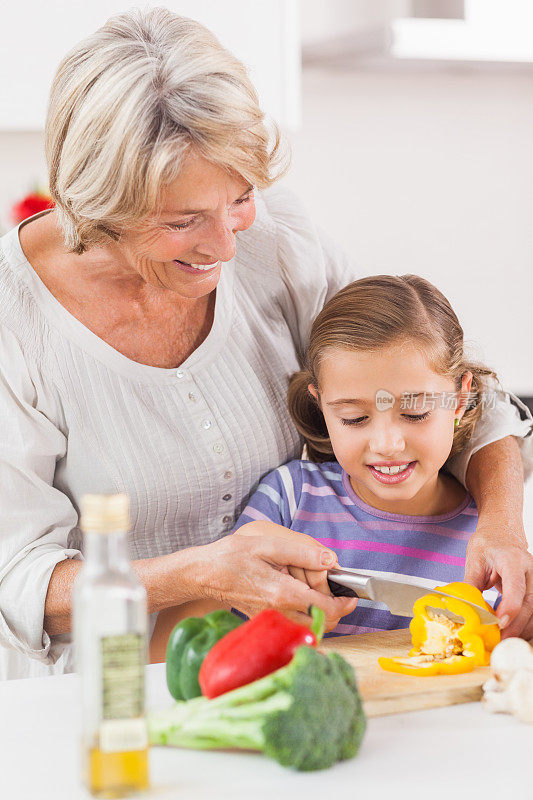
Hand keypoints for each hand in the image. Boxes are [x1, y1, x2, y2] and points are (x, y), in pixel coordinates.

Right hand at [192, 521, 357, 631]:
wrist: (204, 574)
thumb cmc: (232, 557)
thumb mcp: (267, 545)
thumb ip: (301, 552)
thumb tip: (329, 559)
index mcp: (282, 593)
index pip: (325, 609)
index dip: (344, 604)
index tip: (352, 596)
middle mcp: (279, 612)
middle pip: (321, 625)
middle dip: (336, 612)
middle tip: (340, 594)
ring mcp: (271, 620)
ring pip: (309, 629)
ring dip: (322, 616)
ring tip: (321, 594)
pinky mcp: (265, 622)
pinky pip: (294, 627)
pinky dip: (306, 617)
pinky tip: (302, 598)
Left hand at [464, 518, 532, 639]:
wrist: (503, 533)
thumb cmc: (488, 544)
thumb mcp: (474, 560)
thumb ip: (471, 584)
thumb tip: (465, 608)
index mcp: (512, 559)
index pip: (516, 586)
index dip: (510, 607)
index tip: (500, 623)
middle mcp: (530, 569)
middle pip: (530, 603)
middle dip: (516, 625)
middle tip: (500, 640)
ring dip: (523, 628)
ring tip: (504, 640)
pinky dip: (526, 624)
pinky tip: (514, 631)